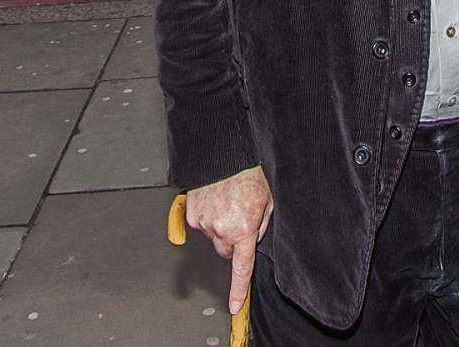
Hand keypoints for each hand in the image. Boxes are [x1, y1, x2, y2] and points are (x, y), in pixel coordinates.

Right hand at [186, 165, 273, 316]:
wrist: (226, 152)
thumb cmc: (250, 173)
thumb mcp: (268, 201)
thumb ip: (261, 226)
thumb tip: (254, 239)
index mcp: (244, 229)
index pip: (242, 268)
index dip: (238, 290)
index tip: (235, 307)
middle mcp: (222, 229)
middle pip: (226, 250)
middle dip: (233, 240)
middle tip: (240, 217)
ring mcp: (204, 222)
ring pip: (213, 236)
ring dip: (220, 225)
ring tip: (228, 201)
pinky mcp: (191, 212)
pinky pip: (200, 223)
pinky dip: (207, 215)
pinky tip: (216, 198)